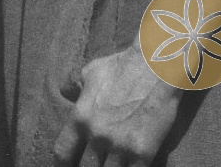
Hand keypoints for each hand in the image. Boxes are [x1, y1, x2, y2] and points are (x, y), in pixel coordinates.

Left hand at [52, 47, 181, 166]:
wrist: (157, 65)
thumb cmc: (123, 66)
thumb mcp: (93, 72)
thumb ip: (76, 85)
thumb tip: (65, 91)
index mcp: (81, 117)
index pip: (62, 153)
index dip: (64, 163)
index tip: (71, 164)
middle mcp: (97, 135)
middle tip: (95, 163)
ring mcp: (120, 146)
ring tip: (112, 164)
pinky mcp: (142, 153)